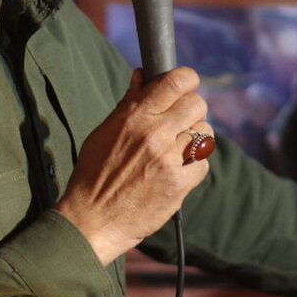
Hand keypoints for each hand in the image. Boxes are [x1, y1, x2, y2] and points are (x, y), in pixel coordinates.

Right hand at [55, 67, 212, 264]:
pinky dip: (194, 167)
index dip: (187, 79)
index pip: (177, 81)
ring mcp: (168, 159)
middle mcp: (154, 133)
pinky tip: (178, 171)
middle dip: (192, 111)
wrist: (91, 220)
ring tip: (178, 149)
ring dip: (196, 139)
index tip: (186, 85)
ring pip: (205, 133)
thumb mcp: (105, 131)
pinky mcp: (178, 184)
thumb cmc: (94, 174)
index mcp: (135, 116)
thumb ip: (129, 103)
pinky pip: (203, 164)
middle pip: (197, 104)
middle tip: (181, 123)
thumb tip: (141, 75)